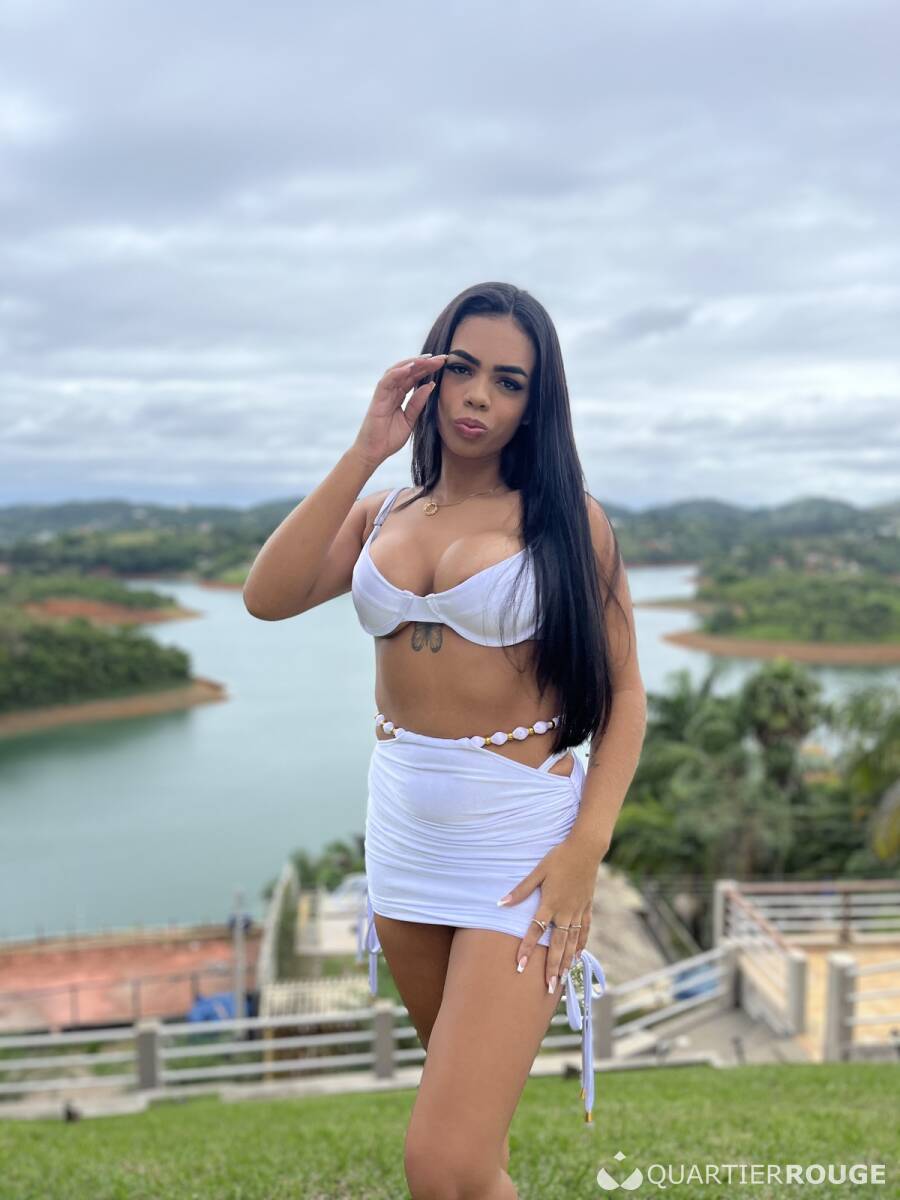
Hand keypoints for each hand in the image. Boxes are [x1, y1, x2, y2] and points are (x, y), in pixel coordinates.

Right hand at [352, 352, 447, 467]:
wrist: (374, 452)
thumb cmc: (389, 438)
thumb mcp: (410, 419)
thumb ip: (418, 403)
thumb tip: (430, 385)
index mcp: (399, 396)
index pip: (414, 378)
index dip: (428, 369)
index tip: (443, 363)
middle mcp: (391, 392)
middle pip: (408, 372)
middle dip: (424, 363)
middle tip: (441, 357)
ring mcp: (383, 394)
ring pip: (397, 372)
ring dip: (412, 363)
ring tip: (428, 359)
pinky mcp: (377, 399)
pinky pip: (387, 382)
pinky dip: (397, 373)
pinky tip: (410, 367)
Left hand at [498, 834, 606, 991]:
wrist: (586, 849)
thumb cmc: (558, 857)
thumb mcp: (537, 871)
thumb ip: (521, 890)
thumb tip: (501, 904)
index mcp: (550, 903)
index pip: (535, 931)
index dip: (526, 949)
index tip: (520, 967)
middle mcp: (565, 911)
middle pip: (557, 945)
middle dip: (552, 968)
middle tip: (549, 988)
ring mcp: (578, 911)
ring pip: (572, 942)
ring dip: (567, 962)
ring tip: (562, 980)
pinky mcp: (587, 907)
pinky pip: (584, 930)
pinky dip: (581, 945)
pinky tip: (578, 956)